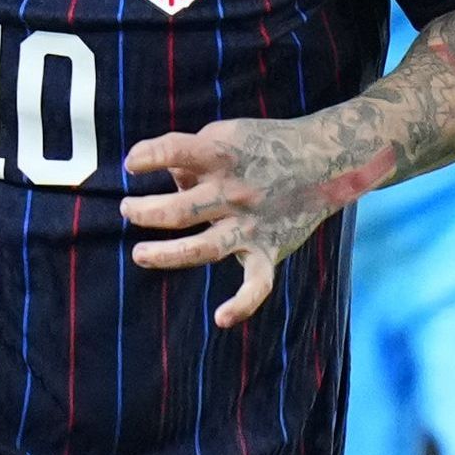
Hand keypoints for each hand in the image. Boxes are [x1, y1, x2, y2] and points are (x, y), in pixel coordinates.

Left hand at [122, 112, 387, 328]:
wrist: (326, 158)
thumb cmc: (263, 145)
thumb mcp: (226, 134)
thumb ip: (191, 156)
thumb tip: (166, 181)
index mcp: (222, 155)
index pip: (175, 151)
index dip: (146, 156)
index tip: (132, 164)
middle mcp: (235, 192)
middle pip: (180, 211)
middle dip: (145, 213)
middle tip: (128, 210)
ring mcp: (252, 225)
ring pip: (204, 248)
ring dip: (167, 255)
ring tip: (140, 254)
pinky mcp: (269, 249)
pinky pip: (257, 284)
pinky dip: (243, 304)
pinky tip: (221, 319)